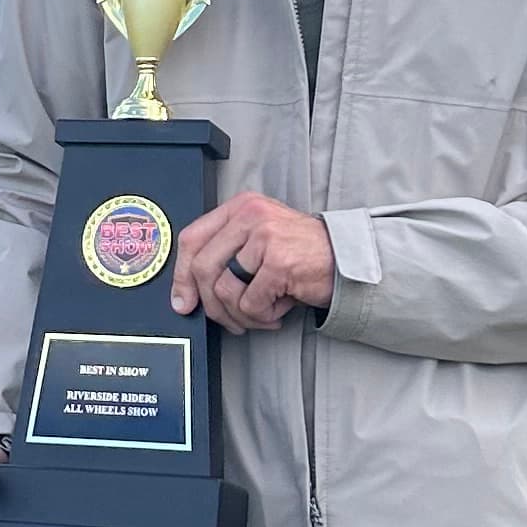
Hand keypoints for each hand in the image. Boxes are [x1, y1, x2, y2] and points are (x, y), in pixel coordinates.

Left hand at [173, 192, 335, 330]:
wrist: (346, 260)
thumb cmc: (302, 254)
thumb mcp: (260, 241)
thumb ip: (226, 254)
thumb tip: (188, 291)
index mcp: (240, 207)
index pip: (192, 238)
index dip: (181, 276)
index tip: (182, 301)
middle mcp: (250, 216)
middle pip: (203, 268)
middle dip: (212, 304)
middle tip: (228, 319)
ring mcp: (265, 237)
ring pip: (225, 290)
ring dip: (241, 315)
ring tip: (261, 314)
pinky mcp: (279, 262)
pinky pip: (250, 303)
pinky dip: (262, 316)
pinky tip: (278, 310)